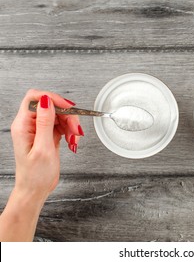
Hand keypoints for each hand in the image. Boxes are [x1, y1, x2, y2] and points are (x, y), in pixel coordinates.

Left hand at [0, 89, 82, 240]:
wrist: (35, 190)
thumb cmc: (35, 175)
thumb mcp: (42, 148)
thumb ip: (45, 123)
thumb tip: (46, 101)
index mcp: (23, 125)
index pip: (34, 99)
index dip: (52, 99)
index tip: (68, 107)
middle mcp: (30, 125)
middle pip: (52, 106)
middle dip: (67, 116)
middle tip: (75, 130)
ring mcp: (39, 129)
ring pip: (59, 115)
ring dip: (71, 124)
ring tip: (74, 139)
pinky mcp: (48, 135)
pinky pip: (62, 125)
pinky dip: (70, 131)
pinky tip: (72, 141)